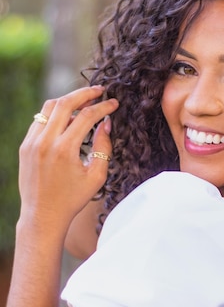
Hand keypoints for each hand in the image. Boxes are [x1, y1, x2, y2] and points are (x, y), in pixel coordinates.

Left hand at [18, 86, 118, 232]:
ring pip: (49, 107)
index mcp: (64, 150)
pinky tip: (67, 117)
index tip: (114, 103)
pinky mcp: (25, 146)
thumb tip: (107, 123)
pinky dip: (55, 114)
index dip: (103, 107)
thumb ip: (104, 147)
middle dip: (85, 93)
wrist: (43, 215)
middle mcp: (45, 142)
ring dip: (68, 100)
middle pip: (65, 103)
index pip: (86, 116)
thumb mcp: (96, 176)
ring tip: (84, 101)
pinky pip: (40, 120)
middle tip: (99, 91)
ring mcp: (32, 142)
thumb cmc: (73, 199)